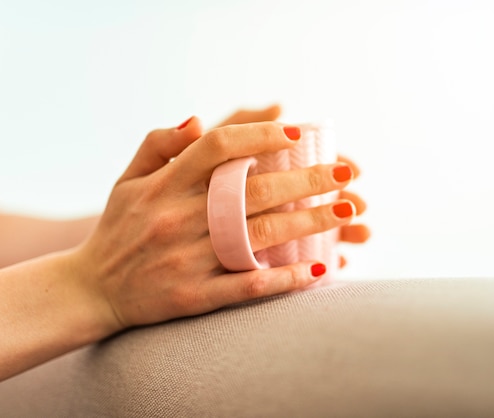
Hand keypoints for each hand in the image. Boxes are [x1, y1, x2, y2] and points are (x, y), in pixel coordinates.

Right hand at [74, 116, 367, 334]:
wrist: (91, 290)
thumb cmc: (118, 229)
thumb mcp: (127, 179)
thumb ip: (159, 144)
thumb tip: (197, 119)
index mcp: (164, 185)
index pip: (217, 146)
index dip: (259, 134)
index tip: (296, 132)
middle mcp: (178, 218)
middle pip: (253, 191)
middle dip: (306, 179)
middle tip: (345, 173)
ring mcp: (187, 259)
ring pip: (259, 236)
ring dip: (309, 223)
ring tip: (347, 211)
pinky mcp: (194, 296)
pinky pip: (248, 286)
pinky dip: (287, 279)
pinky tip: (321, 270)